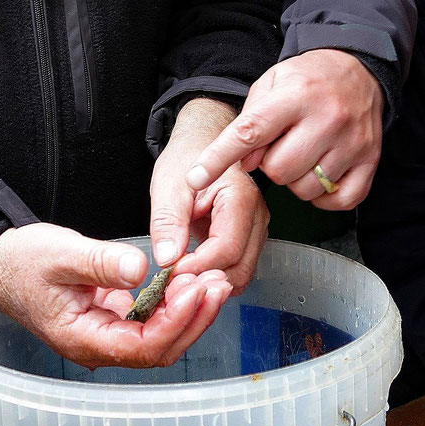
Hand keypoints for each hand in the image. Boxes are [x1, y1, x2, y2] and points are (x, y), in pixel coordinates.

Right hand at [0, 223, 231, 369]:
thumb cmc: (21, 261)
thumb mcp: (60, 254)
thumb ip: (101, 262)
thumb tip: (141, 269)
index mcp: (83, 341)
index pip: (143, 345)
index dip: (176, 320)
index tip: (196, 289)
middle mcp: (98, 347)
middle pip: (159, 349)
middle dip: (194, 318)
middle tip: (218, 283)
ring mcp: (105, 335)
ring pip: (159, 337)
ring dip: (189, 312)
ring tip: (214, 281)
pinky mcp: (110, 319)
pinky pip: (150, 321)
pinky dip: (173, 304)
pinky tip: (189, 281)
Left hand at [149, 97, 268, 291]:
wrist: (201, 144)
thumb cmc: (186, 159)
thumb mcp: (167, 185)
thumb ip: (167, 221)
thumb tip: (167, 258)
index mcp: (240, 197)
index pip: (227, 248)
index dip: (197, 266)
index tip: (169, 272)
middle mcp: (257, 216)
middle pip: (240, 267)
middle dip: (206, 280)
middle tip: (173, 281)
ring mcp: (258, 229)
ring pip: (242, 273)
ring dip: (211, 281)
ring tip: (180, 275)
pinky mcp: (250, 238)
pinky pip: (238, 268)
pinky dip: (215, 275)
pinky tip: (192, 270)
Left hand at [185, 50, 383, 210]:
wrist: (359, 68)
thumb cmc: (306, 80)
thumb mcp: (271, 82)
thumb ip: (249, 121)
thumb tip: (244, 163)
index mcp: (296, 95)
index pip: (250, 132)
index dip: (219, 157)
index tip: (196, 177)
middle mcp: (328, 118)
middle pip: (279, 169)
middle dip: (270, 165)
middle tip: (280, 146)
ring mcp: (353, 142)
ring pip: (306, 189)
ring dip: (296, 180)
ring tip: (302, 155)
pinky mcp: (370, 160)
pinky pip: (339, 201)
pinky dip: (324, 197)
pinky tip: (320, 175)